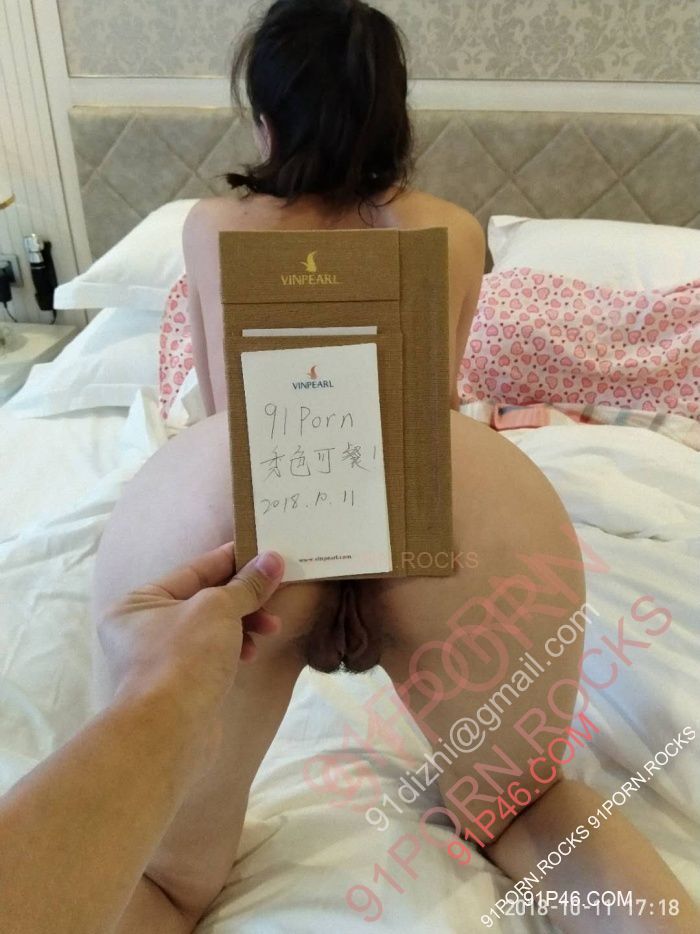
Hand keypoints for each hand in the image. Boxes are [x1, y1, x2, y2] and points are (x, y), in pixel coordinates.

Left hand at [97, 545, 284, 735]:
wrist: (170, 732)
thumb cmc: (184, 657)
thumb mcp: (219, 609)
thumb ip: (247, 584)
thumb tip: (273, 559)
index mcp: (139, 601)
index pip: (194, 569)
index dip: (232, 559)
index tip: (266, 551)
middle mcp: (143, 627)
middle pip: (204, 598)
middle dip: (243, 596)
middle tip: (276, 590)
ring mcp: (161, 659)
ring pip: (211, 627)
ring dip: (244, 622)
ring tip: (271, 626)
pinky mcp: (180, 684)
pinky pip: (211, 653)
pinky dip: (234, 647)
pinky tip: (251, 651)